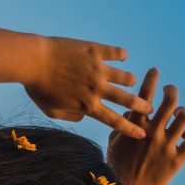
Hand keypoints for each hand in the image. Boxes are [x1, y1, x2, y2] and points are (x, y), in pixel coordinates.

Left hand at [24, 35, 152, 138]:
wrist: (33, 61)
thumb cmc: (38, 89)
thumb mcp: (51, 111)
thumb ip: (70, 117)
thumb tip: (84, 117)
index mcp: (87, 106)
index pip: (114, 121)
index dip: (130, 129)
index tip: (143, 134)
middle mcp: (97, 89)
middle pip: (127, 100)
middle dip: (142, 106)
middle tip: (150, 108)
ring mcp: (98, 69)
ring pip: (125, 76)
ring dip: (131, 80)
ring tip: (131, 80)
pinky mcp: (95, 51)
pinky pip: (115, 52)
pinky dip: (121, 55)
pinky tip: (122, 56)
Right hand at [106, 68, 184, 184]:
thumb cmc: (117, 165)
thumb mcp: (114, 141)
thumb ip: (123, 123)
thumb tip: (130, 110)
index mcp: (135, 127)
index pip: (145, 95)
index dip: (151, 79)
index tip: (155, 71)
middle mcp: (153, 133)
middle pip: (170, 100)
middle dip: (171, 91)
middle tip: (169, 92)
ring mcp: (167, 146)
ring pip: (184, 117)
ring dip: (182, 112)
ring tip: (178, 115)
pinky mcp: (178, 159)